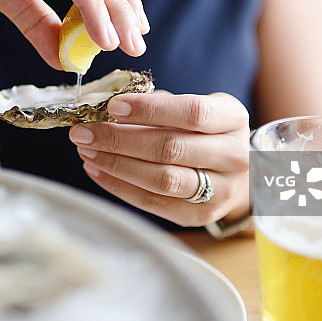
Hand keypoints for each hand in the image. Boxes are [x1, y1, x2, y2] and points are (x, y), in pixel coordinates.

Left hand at [69, 91, 250, 226]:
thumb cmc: (205, 132)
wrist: (237, 173)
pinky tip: (97, 170)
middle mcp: (234, 156)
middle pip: (171, 148)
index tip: (113, 106)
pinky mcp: (201, 215)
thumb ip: (160, 105)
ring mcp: (221, 190)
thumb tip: (110, 108)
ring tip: (87, 151)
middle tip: (84, 131)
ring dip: (117, 164)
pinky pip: (154, 202)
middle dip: (120, 139)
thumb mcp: (196, 106)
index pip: (192, 113)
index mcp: (233, 118)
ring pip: (162, 179)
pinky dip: (120, 186)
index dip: (150, 110)